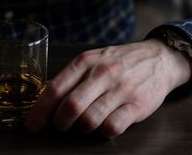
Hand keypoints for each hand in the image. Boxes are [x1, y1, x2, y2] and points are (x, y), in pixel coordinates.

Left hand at [25, 39, 191, 137]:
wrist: (159, 58)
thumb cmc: (120, 61)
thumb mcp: (93, 59)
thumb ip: (71, 77)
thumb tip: (45, 99)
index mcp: (86, 62)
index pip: (55, 89)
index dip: (40, 111)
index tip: (32, 125)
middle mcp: (102, 74)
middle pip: (70, 107)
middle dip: (60, 123)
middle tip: (61, 126)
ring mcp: (120, 89)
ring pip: (89, 120)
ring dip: (81, 129)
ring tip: (85, 124)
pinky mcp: (137, 105)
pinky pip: (111, 128)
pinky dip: (103, 132)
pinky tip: (104, 125)